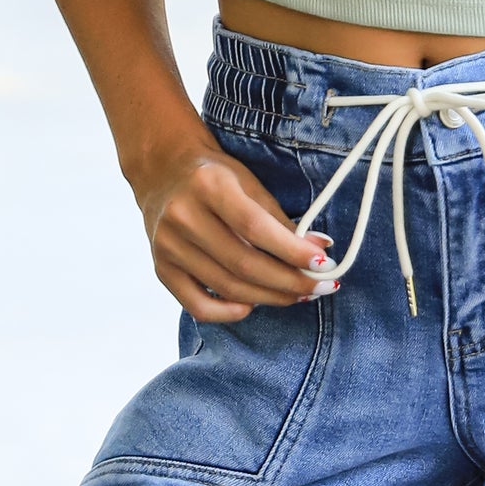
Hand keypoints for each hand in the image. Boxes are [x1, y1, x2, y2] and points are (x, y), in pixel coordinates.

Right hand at [132, 133, 333, 321]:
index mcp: (208, 185)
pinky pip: (198, 306)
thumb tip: (320, 254)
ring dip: (269, 298)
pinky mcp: (161, 269)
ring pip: (227, 287)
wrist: (163, 172)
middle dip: (288, 282)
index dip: (292, 251)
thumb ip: (281, 221)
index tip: (323, 265)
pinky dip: (229, 313)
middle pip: (244, 264)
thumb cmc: (215, 179)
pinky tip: (252, 306)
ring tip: (295, 295)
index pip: (256, 228)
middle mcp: (183, 216)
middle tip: (319, 287)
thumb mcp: (249, 185)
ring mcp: (168, 246)